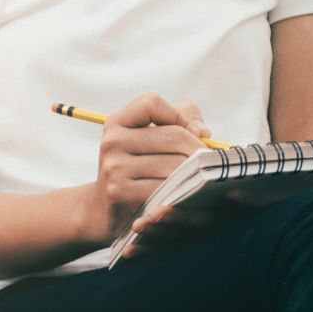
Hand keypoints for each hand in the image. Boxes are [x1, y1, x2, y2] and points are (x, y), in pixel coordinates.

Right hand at [90, 92, 213, 256]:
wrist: (107, 208)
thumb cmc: (138, 167)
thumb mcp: (152, 137)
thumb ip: (181, 119)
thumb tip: (201, 132)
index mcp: (117, 122)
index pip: (151, 103)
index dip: (177, 116)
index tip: (186, 132)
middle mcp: (112, 141)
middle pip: (173, 136)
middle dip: (197, 149)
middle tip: (206, 162)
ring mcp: (114, 167)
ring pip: (175, 164)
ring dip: (193, 172)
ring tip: (195, 177)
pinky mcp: (121, 191)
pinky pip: (167, 186)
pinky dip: (181, 190)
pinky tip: (182, 193)